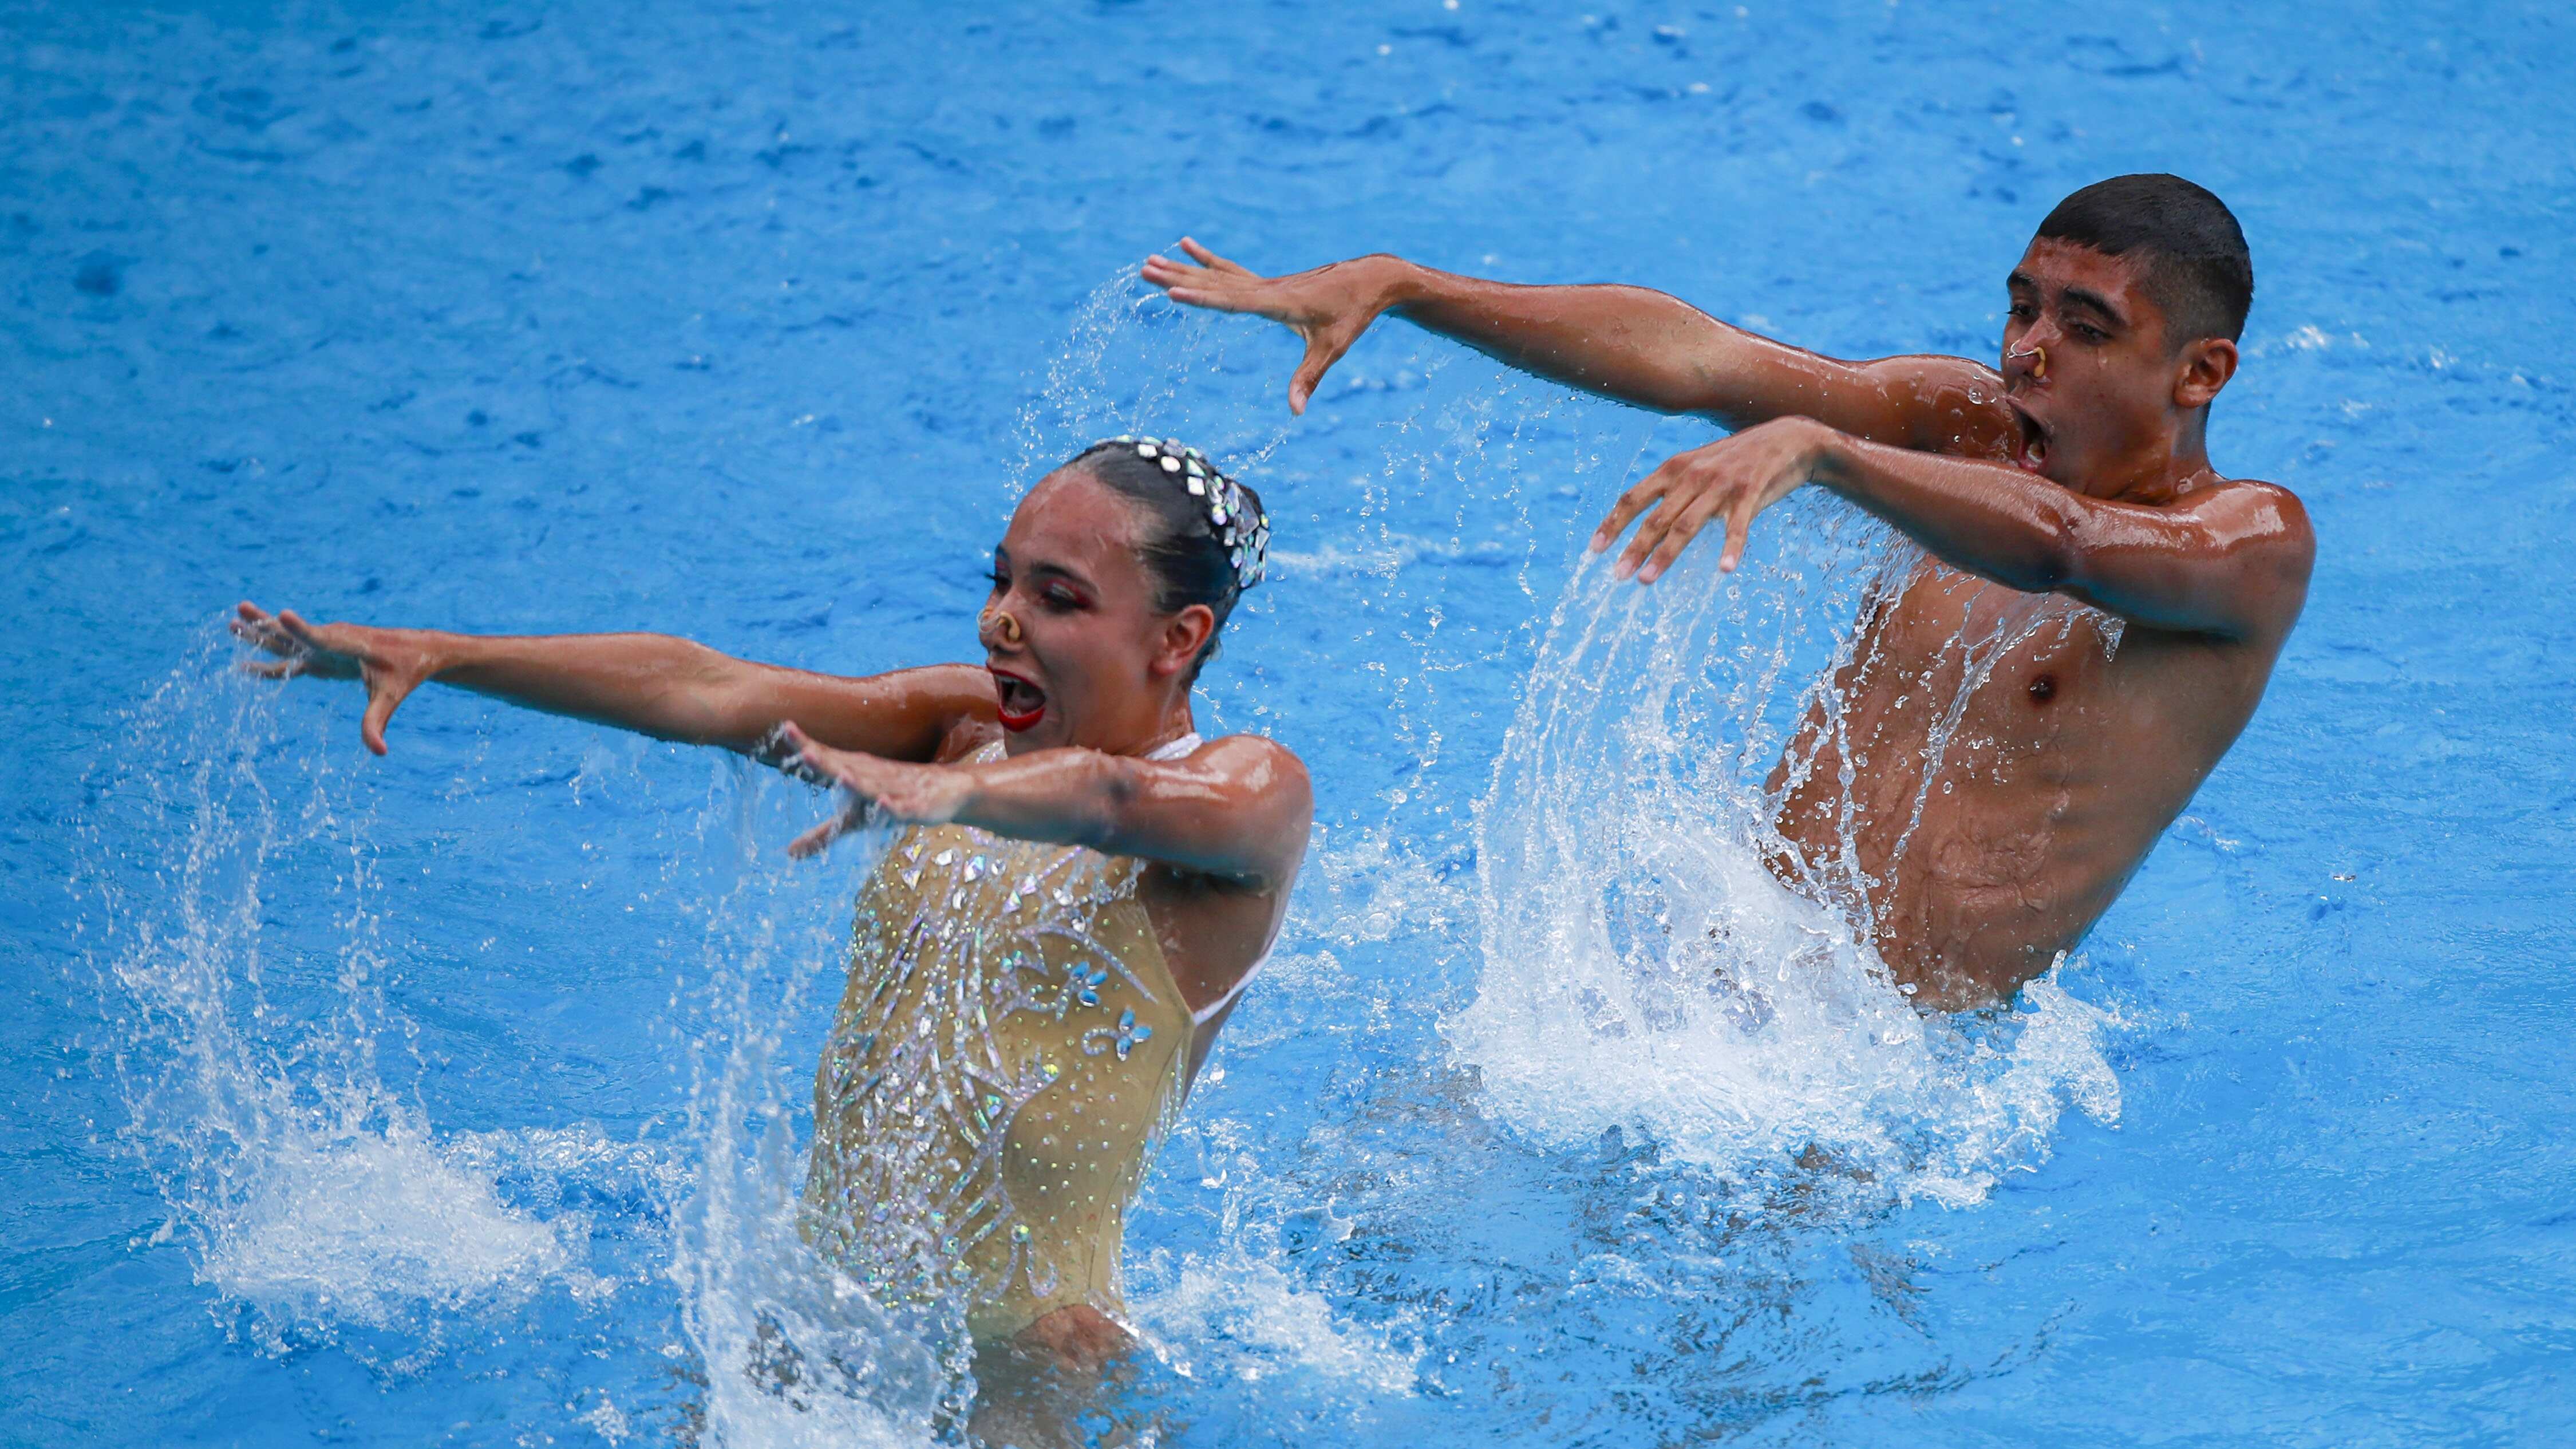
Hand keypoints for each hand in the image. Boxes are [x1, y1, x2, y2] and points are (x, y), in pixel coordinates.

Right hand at [231, 601, 445, 754]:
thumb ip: (377, 722)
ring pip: (288, 640)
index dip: (301, 629)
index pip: (322, 638)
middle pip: (294, 633)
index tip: (282, 614)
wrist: (417, 651)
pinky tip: (245, 665)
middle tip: (239, 607)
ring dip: (261, 632)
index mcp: (350, 646)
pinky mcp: (323, 655)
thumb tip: (379, 752)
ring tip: (231, 622)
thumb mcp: (392, 697)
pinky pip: (293, 656)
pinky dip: (270, 658)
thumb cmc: (406, 671)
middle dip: (266, 623)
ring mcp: (325, 646)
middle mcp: (333, 641)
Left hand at [773, 722, 974, 858]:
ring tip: (841, 776)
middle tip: (804, 751)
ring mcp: (896, 791)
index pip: (827, 759)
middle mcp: (872, 777)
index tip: (786, 728)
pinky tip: (883, 802)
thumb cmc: (892, 799)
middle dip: (825, 762)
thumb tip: (788, 853)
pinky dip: (893, 807)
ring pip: (873, 787)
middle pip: (845, 769)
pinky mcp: (918, 807)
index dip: (806, 745)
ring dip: (857, 782)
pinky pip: (903, 809)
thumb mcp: (854, 820)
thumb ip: (821, 834)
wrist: (947, 790)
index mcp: (855, 774)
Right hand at [1140, 239, 1401, 414]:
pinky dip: (1206, 260)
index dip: (1201, 296)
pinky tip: (1186, 245)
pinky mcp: (1267, 283)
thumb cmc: (1352, 315)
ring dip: (1182, 267)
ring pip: (1216, 274)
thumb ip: (1309, 378)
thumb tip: (1294, 411)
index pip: (1231, 300)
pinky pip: (1229, 271)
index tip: (1172, 290)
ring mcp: (1265, 283)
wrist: (1370, 280)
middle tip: (1144, 268)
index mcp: (1277, 302)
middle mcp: (1266, 288)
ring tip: (1150, 259)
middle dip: (1177, 276)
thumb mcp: (1332, 348)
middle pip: (1214, 282)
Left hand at [1588, 418, 1833, 583]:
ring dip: (1665, 555)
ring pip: (1686, 525)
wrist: (1786, 440)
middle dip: (1634, 548)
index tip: (1594, 549)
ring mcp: (1721, 484)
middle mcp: (1693, 475)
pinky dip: (1731, 547)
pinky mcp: (1750, 492)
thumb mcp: (1698, 466)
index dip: (1613, 523)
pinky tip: (1725, 569)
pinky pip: (1738, 525)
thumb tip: (1645, 521)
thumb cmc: (1736, 461)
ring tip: (1646, 580)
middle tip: (1617, 576)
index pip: (1634, 498)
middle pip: (1656, 518)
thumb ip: (1673, 489)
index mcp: (1674, 468)